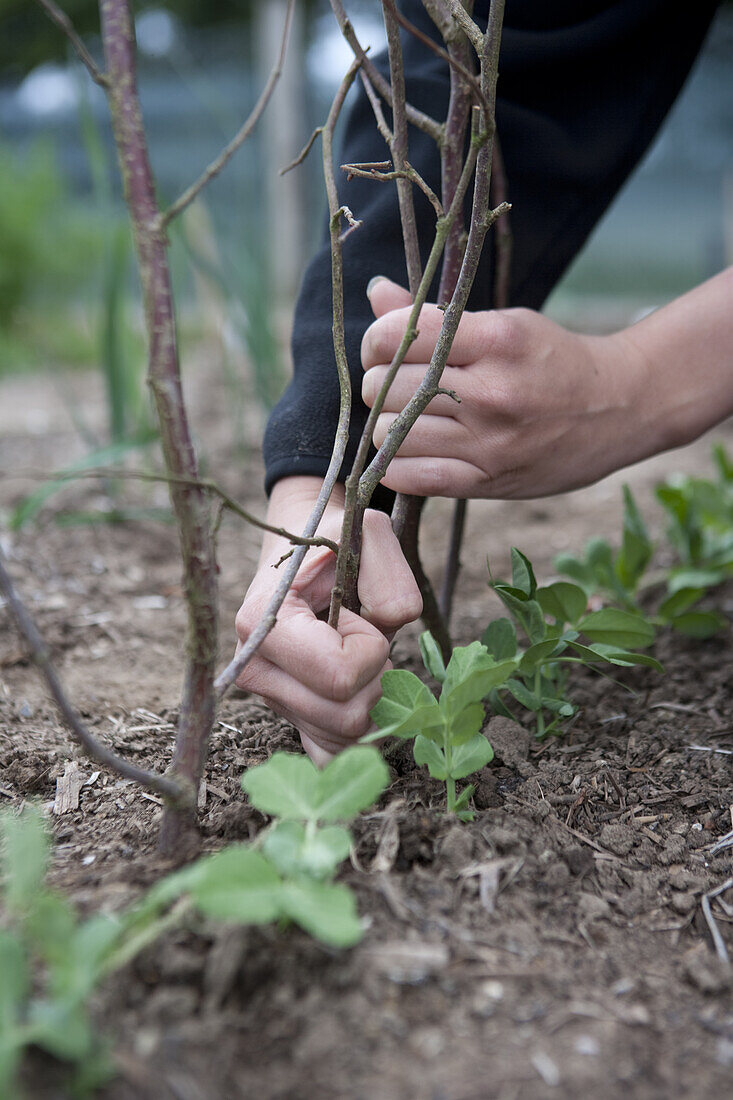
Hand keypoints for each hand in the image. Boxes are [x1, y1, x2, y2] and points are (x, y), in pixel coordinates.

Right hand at [234, 477, 421, 764]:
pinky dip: (356, 735)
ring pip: (345, 740)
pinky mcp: (288, 720)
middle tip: (367, 638)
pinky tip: (359, 696)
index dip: (370, 647)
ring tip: (360, 657)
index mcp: (262, 623)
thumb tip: (392, 627)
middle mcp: (253, 670)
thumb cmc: (334, 541)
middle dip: (376, 677)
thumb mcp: (367, 534)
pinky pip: (330, 758)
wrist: (303, 552)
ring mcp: (268, 701)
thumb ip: (390, 578)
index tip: (359, 615)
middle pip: (347, 717)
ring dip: (371, 699)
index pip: (339, 675)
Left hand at [361, 277, 655, 498]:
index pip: (399, 335)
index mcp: (497, 339)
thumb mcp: (507, 323)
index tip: (384, 346)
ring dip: (386, 425)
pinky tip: (409, 451)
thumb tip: (377, 294)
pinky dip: (396, 465)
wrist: (621, 408)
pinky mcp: (488, 480)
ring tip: (405, 417)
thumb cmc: (555, 360)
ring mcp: (489, 441)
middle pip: (387, 387)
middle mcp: (491, 391)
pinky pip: (413, 477)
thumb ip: (438, 316)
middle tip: (393, 384)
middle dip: (378, 383)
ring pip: (391, 434)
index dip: (377, 340)